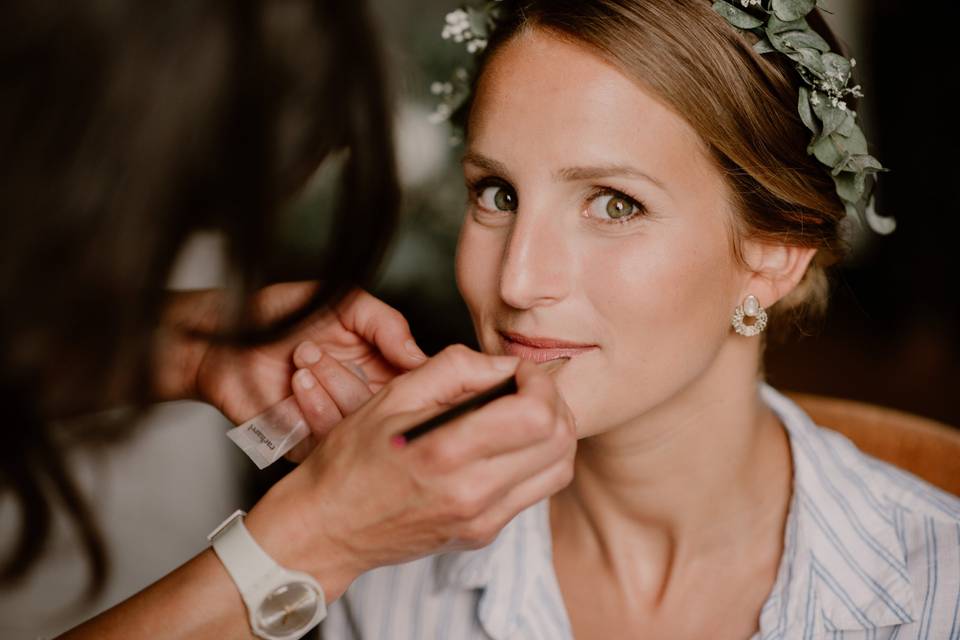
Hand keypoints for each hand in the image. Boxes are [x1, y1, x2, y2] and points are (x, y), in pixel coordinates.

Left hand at [153, 283, 425, 423]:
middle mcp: (362, 399)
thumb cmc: (276, 316)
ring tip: (299, 360)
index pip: (416, 386)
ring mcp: (335, 424)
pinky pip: (327, 441)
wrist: (223, 339)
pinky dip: (310, 409)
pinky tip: (292, 384)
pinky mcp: (307, 443)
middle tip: (316, 350)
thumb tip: (421, 357)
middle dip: (352, 376)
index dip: (416, 381)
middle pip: (392, 411)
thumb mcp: (344, 303)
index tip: (408, 368)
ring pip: (360, 426)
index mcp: (379, 368)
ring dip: (328, 388)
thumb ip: (387, 324)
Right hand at [245, 345, 576, 600]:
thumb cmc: (352, 458)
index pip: (536, 414)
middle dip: (553, 403)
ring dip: (553, 433)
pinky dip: (536, 462)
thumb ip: (456, 367)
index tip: (521, 372)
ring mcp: (481, 519)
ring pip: (560, 469)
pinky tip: (507, 447)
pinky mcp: (483, 534)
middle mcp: (472, 491)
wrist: (328, 526)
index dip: (540, 382)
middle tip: (526, 390)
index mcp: (446, 450)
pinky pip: (536, 493)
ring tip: (523, 416)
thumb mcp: (395, 394)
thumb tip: (506, 366)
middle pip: (560, 441)